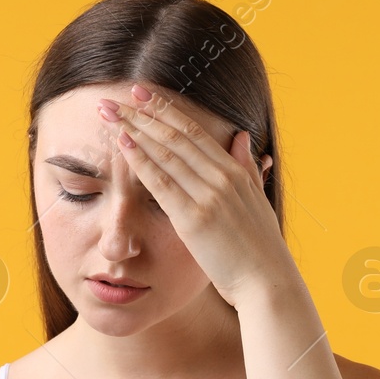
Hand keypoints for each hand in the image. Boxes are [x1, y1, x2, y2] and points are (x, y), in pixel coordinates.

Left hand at [98, 83, 297, 308]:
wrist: (268, 283)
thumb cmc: (261, 251)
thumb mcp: (258, 202)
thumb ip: (247, 169)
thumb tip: (242, 136)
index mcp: (237, 173)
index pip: (195, 132)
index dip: (166, 110)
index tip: (143, 95)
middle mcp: (223, 178)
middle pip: (176, 135)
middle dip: (144, 113)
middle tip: (118, 96)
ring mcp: (209, 196)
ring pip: (166, 153)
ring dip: (135, 129)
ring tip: (111, 113)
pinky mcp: (194, 219)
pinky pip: (161, 183)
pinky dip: (141, 160)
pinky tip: (122, 144)